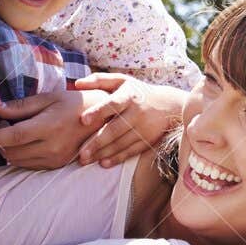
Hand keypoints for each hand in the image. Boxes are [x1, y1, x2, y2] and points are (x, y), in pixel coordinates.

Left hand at [0, 89, 119, 169]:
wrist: (102, 119)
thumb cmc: (73, 103)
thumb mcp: (48, 98)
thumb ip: (21, 107)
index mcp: (49, 126)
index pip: (13, 137)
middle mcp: (52, 146)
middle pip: (12, 152)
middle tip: (0, 127)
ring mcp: (56, 159)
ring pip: (19, 161)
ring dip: (9, 151)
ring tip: (14, 134)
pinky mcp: (58, 165)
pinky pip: (30, 165)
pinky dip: (21, 156)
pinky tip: (25, 144)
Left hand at [68, 73, 187, 166]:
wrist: (168, 105)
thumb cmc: (136, 91)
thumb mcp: (121, 80)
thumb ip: (99, 80)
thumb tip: (76, 84)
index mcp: (128, 96)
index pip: (112, 104)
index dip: (98, 111)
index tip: (83, 120)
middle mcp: (137, 113)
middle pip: (115, 129)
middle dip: (97, 142)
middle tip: (80, 153)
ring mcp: (144, 128)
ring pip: (121, 143)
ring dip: (103, 153)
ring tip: (86, 160)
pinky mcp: (148, 140)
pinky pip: (131, 151)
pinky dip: (118, 158)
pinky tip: (103, 164)